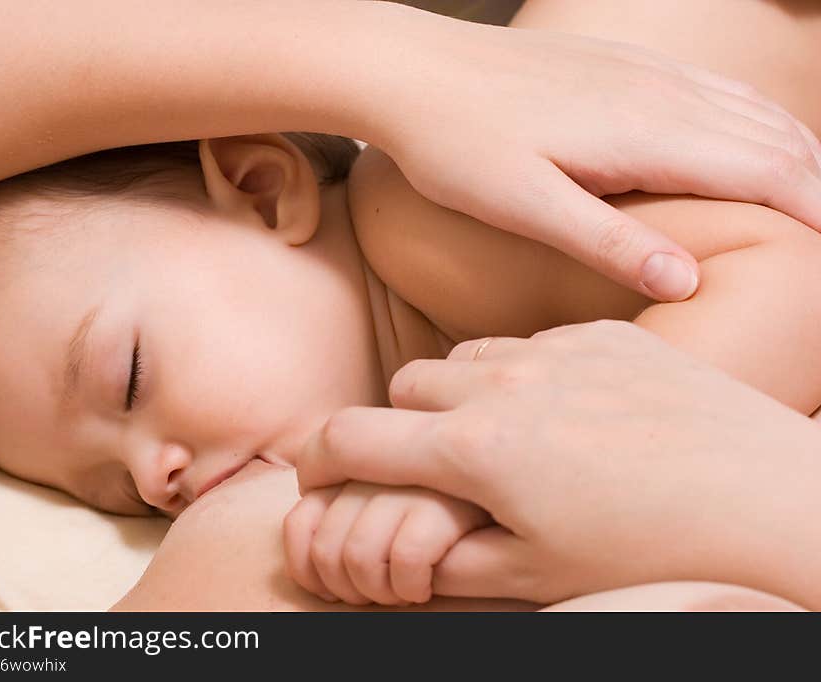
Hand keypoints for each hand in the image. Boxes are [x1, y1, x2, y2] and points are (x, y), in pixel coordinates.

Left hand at [284, 482, 489, 604]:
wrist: (514, 514)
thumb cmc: (446, 524)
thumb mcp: (386, 517)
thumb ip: (347, 517)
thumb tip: (309, 555)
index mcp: (362, 467)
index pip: (300, 522)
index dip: (307, 568)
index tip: (334, 587)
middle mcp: (382, 466)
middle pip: (326, 547)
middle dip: (345, 588)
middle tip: (377, 593)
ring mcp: (416, 479)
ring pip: (357, 554)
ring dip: (379, 590)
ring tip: (404, 590)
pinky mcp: (453, 500)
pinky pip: (406, 557)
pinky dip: (412, 584)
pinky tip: (429, 584)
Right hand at [297, 321, 820, 606]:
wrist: (763, 497)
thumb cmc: (649, 550)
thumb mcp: (534, 575)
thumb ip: (448, 558)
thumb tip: (404, 544)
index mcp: (474, 449)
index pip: (353, 438)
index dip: (316, 456)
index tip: (312, 467)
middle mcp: (505, 385)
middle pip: (406, 385)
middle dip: (401, 422)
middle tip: (431, 459)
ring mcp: (556, 351)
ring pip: (466, 358)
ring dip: (460, 392)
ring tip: (499, 432)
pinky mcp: (604, 334)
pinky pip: (531, 343)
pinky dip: (523, 374)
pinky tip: (565, 411)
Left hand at [380, 17, 820, 301]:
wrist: (411, 69)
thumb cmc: (457, 144)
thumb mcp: (525, 205)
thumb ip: (606, 242)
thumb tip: (685, 280)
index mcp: (644, 133)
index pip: (762, 170)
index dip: (811, 210)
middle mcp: (658, 92)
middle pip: (770, 135)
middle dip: (814, 184)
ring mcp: (641, 69)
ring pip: (748, 106)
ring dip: (792, 149)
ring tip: (813, 195)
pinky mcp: (618, 61)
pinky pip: (711, 86)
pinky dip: (751, 116)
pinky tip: (751, 134)